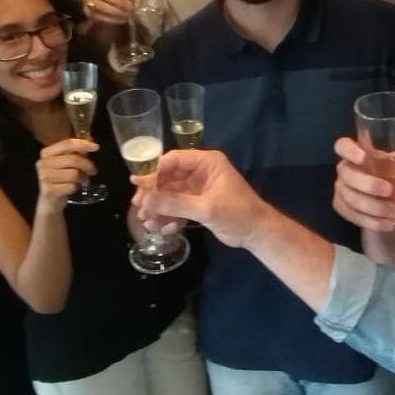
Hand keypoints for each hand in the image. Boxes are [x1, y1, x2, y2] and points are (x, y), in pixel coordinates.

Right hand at [36, 138, 98, 212]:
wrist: (50, 201)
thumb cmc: (61, 178)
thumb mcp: (68, 163)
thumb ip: (77, 151)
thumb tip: (90, 140)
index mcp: (47, 152)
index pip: (67, 144)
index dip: (83, 144)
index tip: (96, 147)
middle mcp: (43, 163)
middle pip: (73, 159)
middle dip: (87, 165)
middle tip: (93, 171)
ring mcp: (44, 177)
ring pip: (74, 174)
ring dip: (82, 178)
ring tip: (81, 181)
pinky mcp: (49, 190)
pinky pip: (71, 186)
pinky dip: (76, 187)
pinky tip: (72, 188)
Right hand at [131, 149, 274, 248]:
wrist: (256, 233)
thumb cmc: (237, 213)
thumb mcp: (205, 208)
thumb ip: (174, 203)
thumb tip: (144, 199)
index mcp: (207, 162)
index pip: (173, 160)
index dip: (154, 172)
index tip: (138, 186)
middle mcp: (201, 172)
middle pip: (168, 177)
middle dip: (154, 193)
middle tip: (139, 207)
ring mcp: (198, 189)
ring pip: (170, 194)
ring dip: (159, 207)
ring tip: (148, 222)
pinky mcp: (198, 205)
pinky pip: (177, 207)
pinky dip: (169, 216)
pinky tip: (163, 228)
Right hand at [332, 129, 394, 231]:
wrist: (394, 202)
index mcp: (357, 153)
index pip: (342, 146)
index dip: (349, 150)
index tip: (364, 157)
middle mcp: (345, 170)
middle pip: (347, 175)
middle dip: (367, 184)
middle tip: (389, 190)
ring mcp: (342, 190)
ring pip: (350, 199)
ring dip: (373, 207)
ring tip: (393, 212)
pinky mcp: (343, 209)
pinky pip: (353, 216)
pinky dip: (372, 222)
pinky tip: (388, 224)